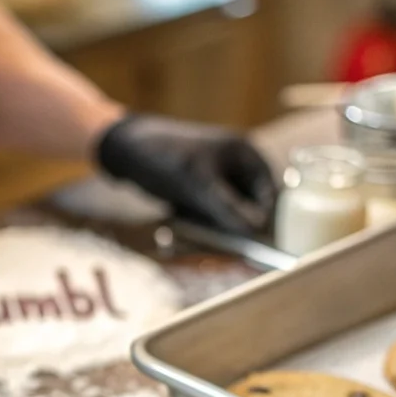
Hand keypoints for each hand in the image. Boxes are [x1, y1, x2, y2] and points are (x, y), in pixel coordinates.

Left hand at [96, 114, 277, 233]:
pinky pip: (207, 220)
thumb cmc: (164, 155)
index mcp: (247, 155)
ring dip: (209, 233)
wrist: (124, 149)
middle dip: (232, 230)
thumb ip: (228, 207)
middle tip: (218, 247)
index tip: (255, 247)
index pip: (271, 196)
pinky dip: (194, 229)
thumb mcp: (198, 183)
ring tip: (182, 230)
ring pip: (227, 219)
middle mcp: (238, 168)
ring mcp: (220, 183)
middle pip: (250, 210)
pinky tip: (172, 228)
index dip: (265, 222)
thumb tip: (257, 230)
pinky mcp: (201, 196)